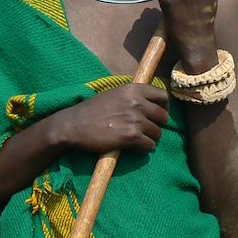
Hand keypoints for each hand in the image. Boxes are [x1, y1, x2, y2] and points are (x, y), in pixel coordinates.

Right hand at [54, 83, 169, 152]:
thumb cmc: (92, 110)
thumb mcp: (114, 94)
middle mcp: (137, 102)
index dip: (164, 107)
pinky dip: (144, 149)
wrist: (73, 125)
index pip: (163, 96)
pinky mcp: (130, 136)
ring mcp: (135, 119)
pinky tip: (133, 147)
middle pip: (163, 117)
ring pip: (158, 133)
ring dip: (150, 138)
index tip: (158, 115)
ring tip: (137, 140)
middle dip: (157, 125)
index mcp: (134, 89)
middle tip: (147, 130)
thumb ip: (133, 96)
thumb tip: (151, 104)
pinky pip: (149, 146)